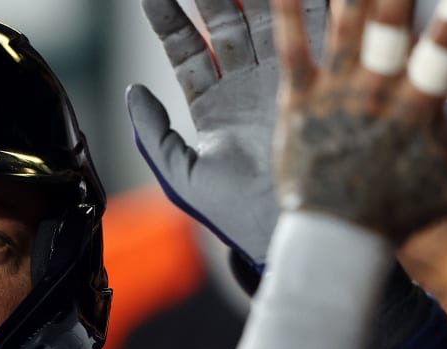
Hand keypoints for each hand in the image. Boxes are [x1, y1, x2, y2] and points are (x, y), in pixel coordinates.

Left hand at [127, 0, 329, 265]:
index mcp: (213, 101)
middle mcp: (246, 82)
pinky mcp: (315, 76)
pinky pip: (309, 30)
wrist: (290, 228)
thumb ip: (154, 133)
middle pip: (224, 19)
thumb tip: (131, 91)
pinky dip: (304, 7)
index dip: (167, 17)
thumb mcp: (183, 174)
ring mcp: (282, 75)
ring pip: (264, 15)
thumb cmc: (235, 211)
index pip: (185, 47)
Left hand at [271, 0, 446, 240]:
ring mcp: (336, 93)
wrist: (335, 241)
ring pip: (345, 25)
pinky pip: (292, 47)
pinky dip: (287, 12)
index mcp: (419, 107)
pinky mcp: (299, 99)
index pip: (446, 48)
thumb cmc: (400, 210)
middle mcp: (377, 92)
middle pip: (390, 24)